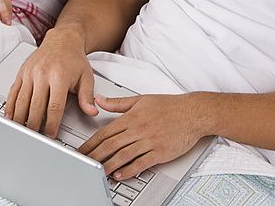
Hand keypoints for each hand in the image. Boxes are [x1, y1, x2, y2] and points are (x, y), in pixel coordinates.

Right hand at [4, 28, 98, 136]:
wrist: (62, 39)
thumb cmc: (74, 58)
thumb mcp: (86, 76)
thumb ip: (87, 96)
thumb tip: (91, 112)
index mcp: (60, 76)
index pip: (55, 106)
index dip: (52, 124)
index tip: (51, 136)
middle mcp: (43, 73)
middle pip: (36, 106)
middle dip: (35, 125)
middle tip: (35, 138)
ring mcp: (30, 73)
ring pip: (21, 101)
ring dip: (20, 119)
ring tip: (22, 132)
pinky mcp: (22, 72)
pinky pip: (13, 92)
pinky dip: (10, 106)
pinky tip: (10, 117)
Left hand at [79, 94, 207, 179]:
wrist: (193, 112)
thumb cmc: (170, 106)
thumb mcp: (141, 99)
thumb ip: (118, 103)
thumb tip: (100, 101)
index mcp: (132, 117)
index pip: (105, 132)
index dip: (91, 143)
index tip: (81, 151)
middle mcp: (139, 129)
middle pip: (111, 145)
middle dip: (95, 157)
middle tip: (84, 165)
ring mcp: (149, 141)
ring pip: (124, 155)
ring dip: (109, 166)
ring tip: (98, 173)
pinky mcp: (160, 152)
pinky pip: (142, 163)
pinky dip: (130, 170)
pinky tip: (121, 175)